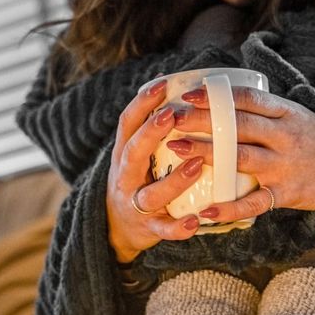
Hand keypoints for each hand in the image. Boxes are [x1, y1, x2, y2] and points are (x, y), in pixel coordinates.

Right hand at [106, 78, 205, 263]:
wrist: (117, 228)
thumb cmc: (137, 180)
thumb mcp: (135, 154)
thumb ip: (150, 128)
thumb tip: (171, 84)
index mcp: (124, 154)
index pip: (128, 124)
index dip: (142, 103)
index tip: (162, 83)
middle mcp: (126, 177)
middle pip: (133, 153)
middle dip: (150, 134)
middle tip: (172, 115)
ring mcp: (136, 204)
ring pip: (151, 194)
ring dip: (174, 180)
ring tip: (197, 165)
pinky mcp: (149, 229)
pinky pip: (163, 230)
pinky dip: (178, 228)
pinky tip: (196, 221)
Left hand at [166, 86, 314, 223]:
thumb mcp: (296, 117)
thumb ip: (264, 111)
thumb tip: (221, 100)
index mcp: (286, 113)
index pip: (247, 99)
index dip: (215, 96)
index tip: (187, 94)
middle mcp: (285, 136)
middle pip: (237, 125)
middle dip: (201, 121)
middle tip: (170, 119)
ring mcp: (286, 165)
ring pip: (240, 158)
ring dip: (207, 154)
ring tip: (177, 150)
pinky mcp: (288, 193)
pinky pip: (254, 203)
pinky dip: (229, 208)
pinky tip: (206, 211)